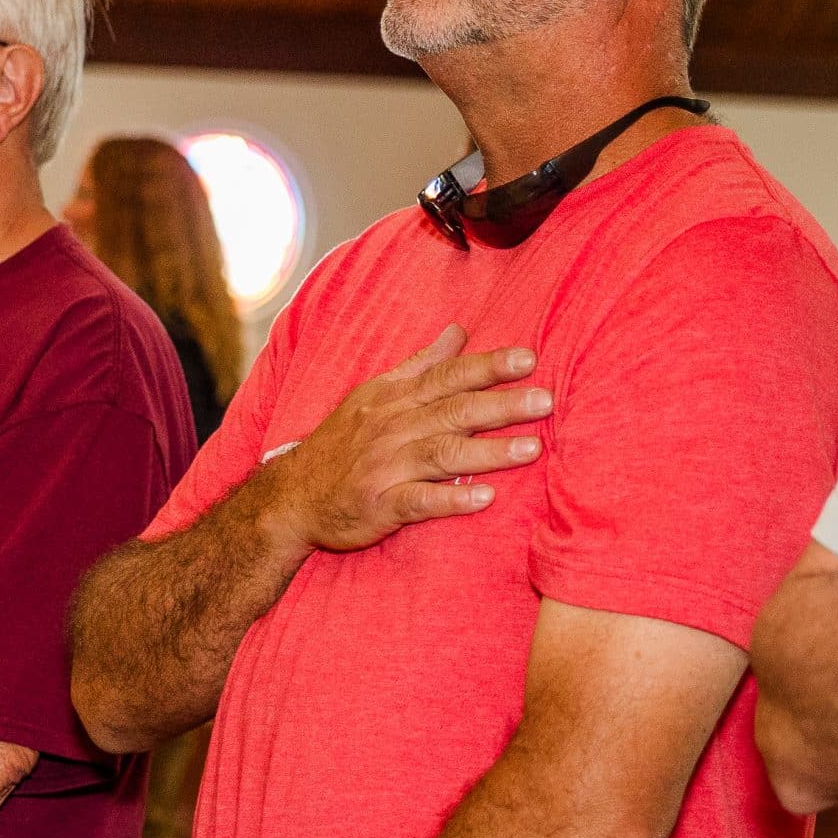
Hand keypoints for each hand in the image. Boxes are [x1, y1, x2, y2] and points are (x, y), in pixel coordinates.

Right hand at [261, 325, 549, 553]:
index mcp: (395, 398)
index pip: (447, 376)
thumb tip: (458, 331)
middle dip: (502, 405)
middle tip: (546, 401)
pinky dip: (452, 499)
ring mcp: (385, 467)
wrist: (291, 497)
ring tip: (532, 449)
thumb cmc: (342, 443)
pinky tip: (485, 497)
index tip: (528, 359)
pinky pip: (419, 502)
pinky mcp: (379, 506)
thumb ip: (420, 365)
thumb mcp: (375, 394)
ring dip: (489, 451)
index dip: (488, 367)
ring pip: (443, 454)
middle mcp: (392, 427)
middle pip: (453, 411)